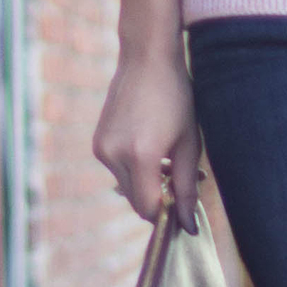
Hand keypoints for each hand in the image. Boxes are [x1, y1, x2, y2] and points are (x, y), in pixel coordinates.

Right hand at [92, 45, 201, 224]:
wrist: (147, 60)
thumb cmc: (176, 97)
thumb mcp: (189, 143)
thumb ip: (187, 187)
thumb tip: (189, 226)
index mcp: (140, 156)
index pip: (150, 208)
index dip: (169, 214)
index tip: (185, 208)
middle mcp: (114, 155)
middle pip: (136, 201)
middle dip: (159, 199)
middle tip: (181, 180)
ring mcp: (101, 149)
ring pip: (126, 187)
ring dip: (146, 184)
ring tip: (167, 159)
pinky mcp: (97, 144)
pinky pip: (118, 170)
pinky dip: (134, 169)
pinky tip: (150, 146)